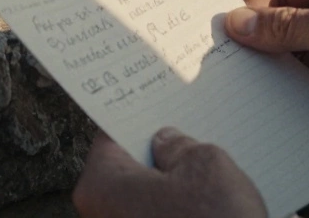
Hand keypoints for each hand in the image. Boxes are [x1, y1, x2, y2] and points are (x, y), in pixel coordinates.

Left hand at [73, 129, 266, 217]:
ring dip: (170, 181)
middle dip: (156, 151)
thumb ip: (179, 145)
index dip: (136, 116)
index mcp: (101, 185)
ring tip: (204, 163)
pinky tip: (207, 196)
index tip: (148, 102)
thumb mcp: (204, 162)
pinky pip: (157, 216)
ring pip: (144, 196)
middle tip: (184, 130)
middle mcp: (101, 215)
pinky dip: (177, 205)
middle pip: (126, 168)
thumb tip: (167, 142)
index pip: (111, 136)